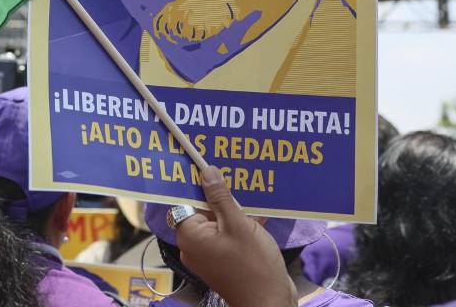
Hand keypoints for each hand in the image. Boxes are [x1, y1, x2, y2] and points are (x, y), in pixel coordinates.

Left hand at [175, 166, 296, 306]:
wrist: (270, 302)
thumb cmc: (253, 265)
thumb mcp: (238, 225)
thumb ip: (221, 197)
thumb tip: (206, 172)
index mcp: (190, 236)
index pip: (185, 201)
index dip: (196, 183)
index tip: (207, 164)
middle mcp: (194, 246)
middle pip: (202, 210)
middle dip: (219, 194)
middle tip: (234, 173)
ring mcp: (209, 254)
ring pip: (218, 221)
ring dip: (234, 208)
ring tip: (250, 190)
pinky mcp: (224, 260)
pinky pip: (227, 234)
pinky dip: (240, 224)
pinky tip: (258, 211)